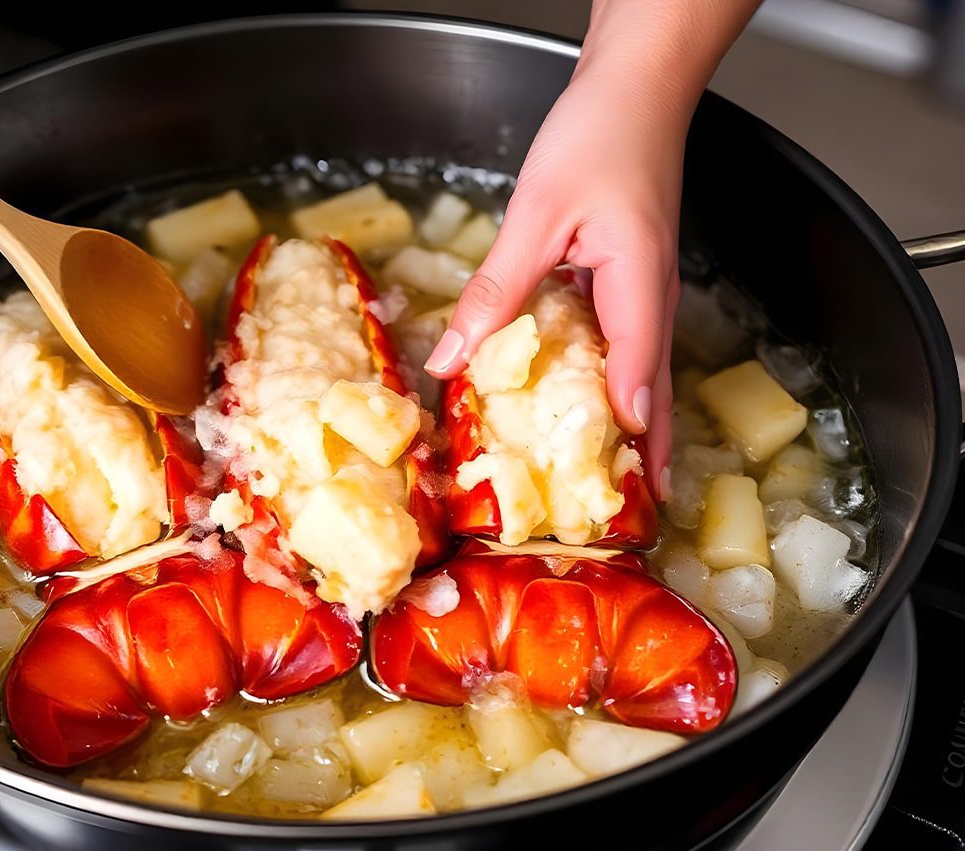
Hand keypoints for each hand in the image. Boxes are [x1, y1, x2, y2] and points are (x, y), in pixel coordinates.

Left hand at [423, 74, 682, 497]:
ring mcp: (644, 285)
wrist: (634, 85)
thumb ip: (495, 290)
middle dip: (643, 449)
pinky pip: (622, 339)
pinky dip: (607, 378)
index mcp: (638, 284)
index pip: (637, 376)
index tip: (617, 492)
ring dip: (629, 420)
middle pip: (651, 386)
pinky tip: (581, 398)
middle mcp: (651, 294)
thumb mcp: (535, 215)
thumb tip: (455, 357)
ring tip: (613, 473)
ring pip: (639, 367)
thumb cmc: (598, 135)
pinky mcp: (627, 275)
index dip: (628, 438)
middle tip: (628, 508)